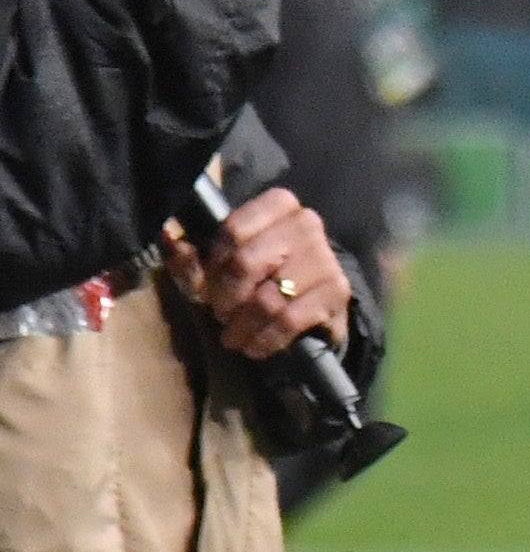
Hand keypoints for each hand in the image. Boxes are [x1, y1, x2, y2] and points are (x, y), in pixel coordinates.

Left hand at [164, 189, 351, 357]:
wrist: (313, 299)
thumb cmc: (260, 275)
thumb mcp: (221, 264)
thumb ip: (193, 257)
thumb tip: (170, 240)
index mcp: (279, 204)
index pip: (233, 230)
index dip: (212, 264)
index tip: (207, 285)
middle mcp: (306, 223)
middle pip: (247, 263)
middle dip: (226, 297)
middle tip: (221, 314)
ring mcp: (325, 257)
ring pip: (267, 297)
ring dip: (243, 326)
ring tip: (234, 337)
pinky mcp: (337, 290)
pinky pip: (290, 319)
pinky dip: (266, 339)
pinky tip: (255, 346)